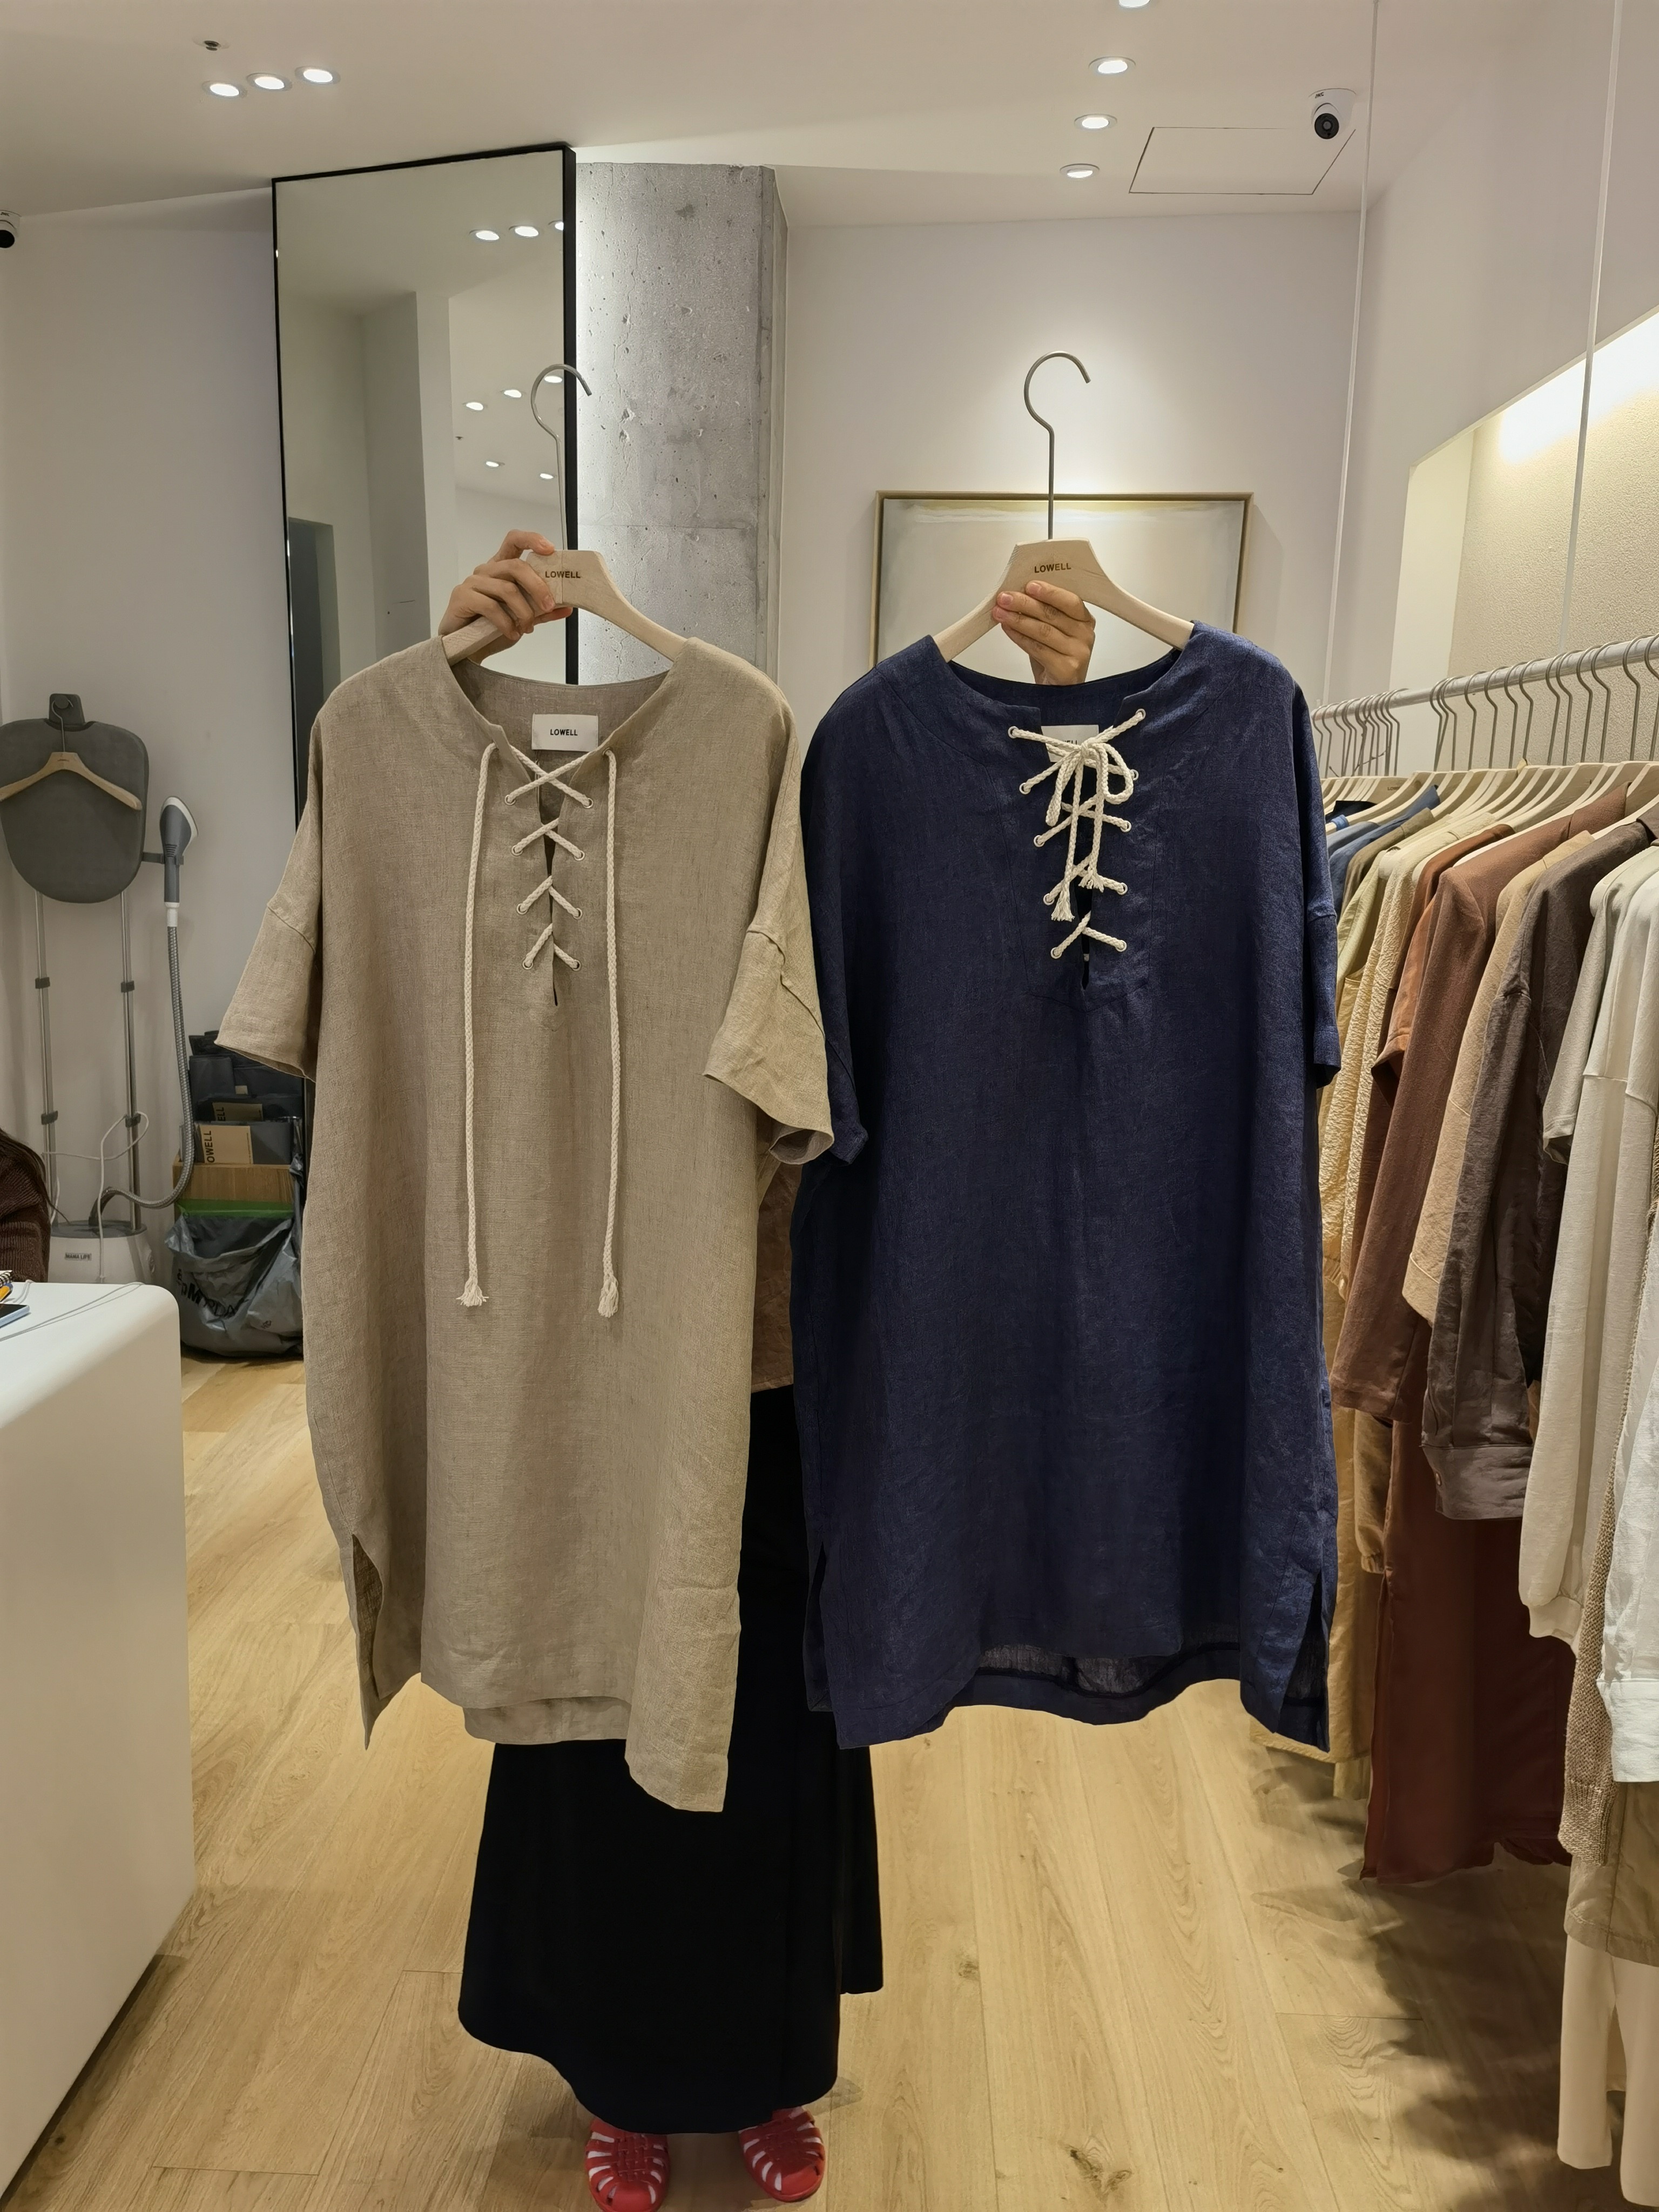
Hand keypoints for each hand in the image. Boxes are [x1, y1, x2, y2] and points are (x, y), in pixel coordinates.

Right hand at [438, 531, 573, 654]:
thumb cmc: (489, 628)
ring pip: (507, 589)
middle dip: (537, 587)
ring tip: (526, 627)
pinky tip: (511, 633)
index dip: (532, 540)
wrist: (465, 648)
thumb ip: (541, 611)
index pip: (514, 541)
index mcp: (501, 569)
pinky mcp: (462, 597)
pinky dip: (506, 623)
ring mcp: (473, 583)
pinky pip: (490, 606)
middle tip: (548, 606)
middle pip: (516, 566)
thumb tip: (566, 606)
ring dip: (523, 612)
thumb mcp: (522, 618)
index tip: (550, 550)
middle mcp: (486, 571)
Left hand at [992, 579, 1095, 685]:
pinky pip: (1038, 649)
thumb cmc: (1055, 658)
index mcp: (1085, 620)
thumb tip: (1017, 596)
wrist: (1059, 692)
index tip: (1028, 585)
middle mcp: (1086, 635)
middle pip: (1053, 614)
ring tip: (1000, 612)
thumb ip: (1042, 614)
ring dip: (1018, 620)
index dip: (1049, 592)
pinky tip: (1007, 629)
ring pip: (1044, 631)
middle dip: (1025, 604)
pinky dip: (1020, 638)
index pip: (1070, 601)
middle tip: (1005, 598)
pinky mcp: (1067, 669)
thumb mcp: (1052, 631)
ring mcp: (1079, 653)